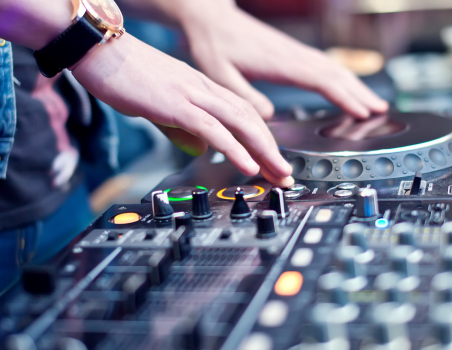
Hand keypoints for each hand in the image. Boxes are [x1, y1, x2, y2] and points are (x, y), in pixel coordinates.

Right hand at [71, 34, 293, 186]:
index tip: (270, 159)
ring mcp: (192, 94)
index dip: (260, 137)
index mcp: (201, 87)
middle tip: (285, 174)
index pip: (241, 113)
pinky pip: (213, 129)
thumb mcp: (161, 105)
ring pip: (239, 123)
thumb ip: (183, 128)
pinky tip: (249, 165)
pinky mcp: (177, 104)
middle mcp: (203, 88)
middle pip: (249, 119)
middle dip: (271, 149)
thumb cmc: (124, 75)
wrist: (99, 49)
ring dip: (263, 151)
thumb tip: (202, 148)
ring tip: (279, 173)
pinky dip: (235, 148)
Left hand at [174, 1, 388, 119]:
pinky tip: (344, 85)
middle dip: (359, 93)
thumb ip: (245, 96)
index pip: (321, 80)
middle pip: (335, 73)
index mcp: (279, 62)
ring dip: (355, 84)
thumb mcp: (220, 75)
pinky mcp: (289, 51)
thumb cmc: (213, 44)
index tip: (363, 112)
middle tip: (381, 111)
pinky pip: (321, 65)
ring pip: (332, 67)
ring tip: (373, 102)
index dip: (344, 97)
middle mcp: (292, 54)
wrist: (210, 17)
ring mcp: (293, 51)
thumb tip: (269, 116)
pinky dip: (339, 77)